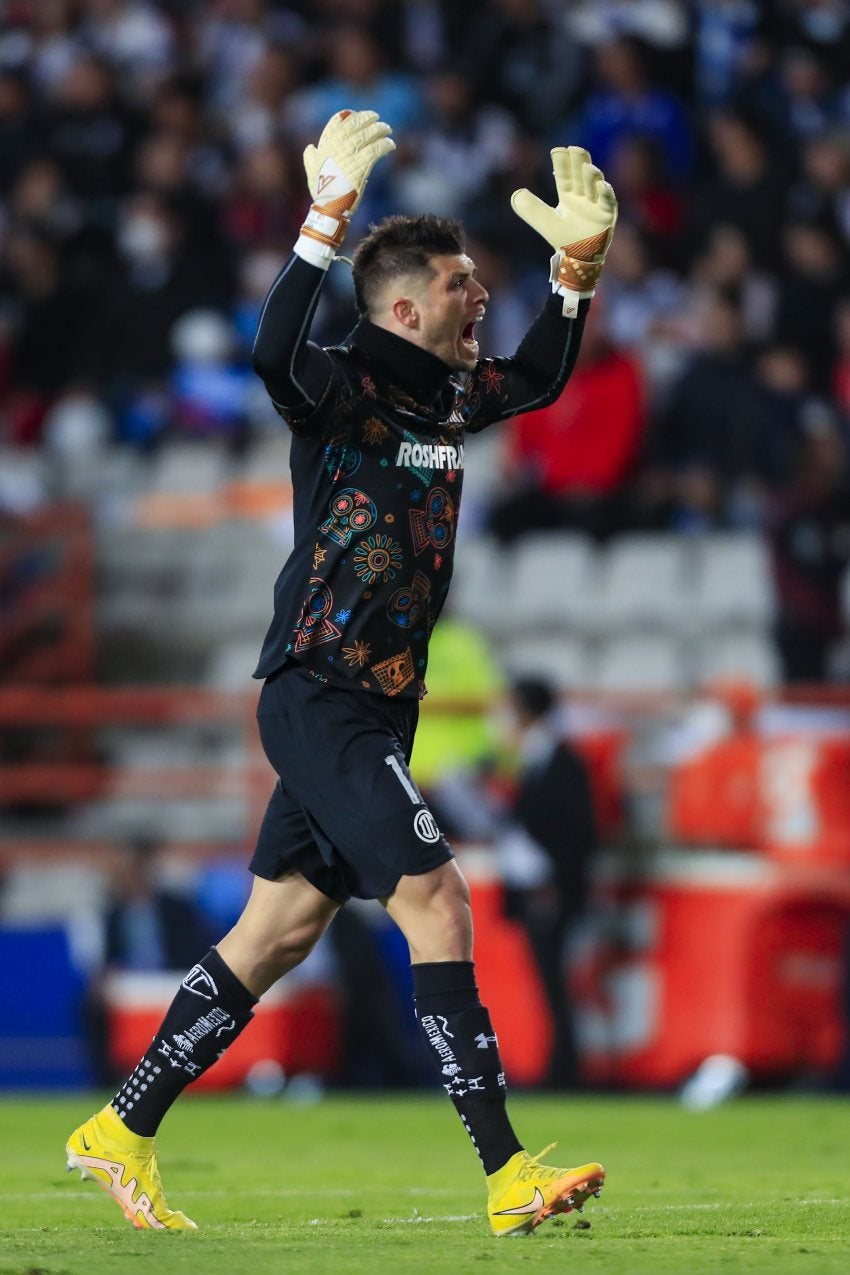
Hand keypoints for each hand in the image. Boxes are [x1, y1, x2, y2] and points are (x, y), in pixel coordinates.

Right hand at [299, 109, 394, 258]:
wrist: (330, 207)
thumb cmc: (321, 191)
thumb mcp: (311, 171)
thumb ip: (310, 157)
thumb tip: (310, 147)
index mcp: (325, 146)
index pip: (337, 123)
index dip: (349, 116)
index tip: (358, 114)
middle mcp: (337, 146)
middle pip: (355, 125)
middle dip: (367, 119)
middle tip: (376, 118)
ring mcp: (349, 155)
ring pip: (367, 135)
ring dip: (379, 130)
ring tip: (387, 129)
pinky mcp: (361, 164)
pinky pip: (376, 149)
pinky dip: (385, 145)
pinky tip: (391, 145)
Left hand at [511, 147, 616, 314]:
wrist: (578, 260)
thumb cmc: (563, 239)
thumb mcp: (545, 222)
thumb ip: (531, 209)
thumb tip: (516, 194)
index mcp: (568, 195)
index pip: (565, 175)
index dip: (562, 163)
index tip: (557, 150)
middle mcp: (583, 196)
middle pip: (581, 175)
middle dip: (579, 162)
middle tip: (574, 149)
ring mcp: (596, 204)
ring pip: (594, 185)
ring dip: (591, 176)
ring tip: (587, 167)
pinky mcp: (607, 215)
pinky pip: (608, 202)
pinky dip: (605, 194)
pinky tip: (602, 186)